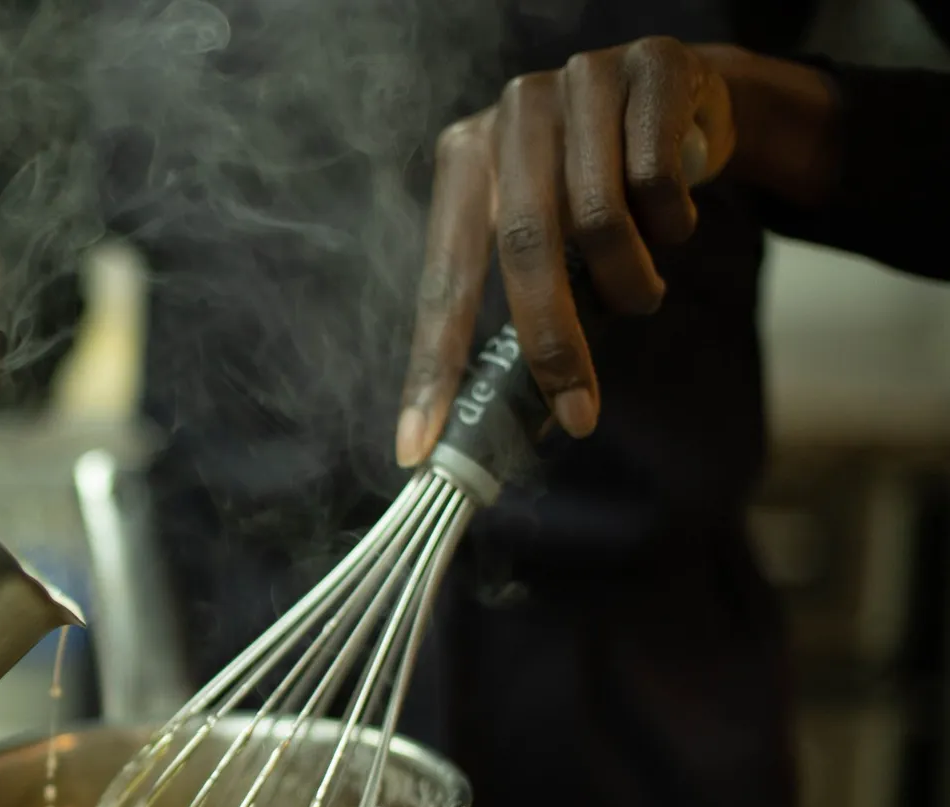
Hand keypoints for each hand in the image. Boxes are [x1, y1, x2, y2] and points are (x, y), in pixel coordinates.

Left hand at [395, 39, 838, 465]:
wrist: (683, 99)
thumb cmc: (600, 187)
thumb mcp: (547, 233)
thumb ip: (522, 301)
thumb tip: (514, 419)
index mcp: (464, 161)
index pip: (442, 278)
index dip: (431, 366)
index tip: (417, 445)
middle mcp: (509, 115)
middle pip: (523, 249)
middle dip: (554, 344)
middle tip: (579, 413)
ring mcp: (577, 81)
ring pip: (600, 220)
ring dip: (630, 283)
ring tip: (640, 289)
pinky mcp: (649, 68)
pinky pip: (659, 179)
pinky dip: (673, 222)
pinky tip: (671, 214)